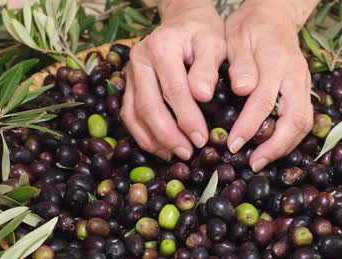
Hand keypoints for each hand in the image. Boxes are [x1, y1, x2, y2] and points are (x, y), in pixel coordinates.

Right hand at [121, 0, 225, 160]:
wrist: (183, 20)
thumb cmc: (203, 33)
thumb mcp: (214, 44)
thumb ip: (208, 69)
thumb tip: (203, 97)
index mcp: (162, 47)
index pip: (173, 91)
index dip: (187, 119)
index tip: (202, 139)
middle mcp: (139, 59)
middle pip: (148, 106)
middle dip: (168, 135)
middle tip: (188, 153)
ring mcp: (129, 72)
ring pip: (133, 114)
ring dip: (153, 140)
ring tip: (176, 155)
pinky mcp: (127, 84)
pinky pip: (129, 115)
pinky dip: (143, 135)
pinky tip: (162, 148)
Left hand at [225, 0, 317, 171]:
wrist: (274, 16)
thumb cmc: (249, 28)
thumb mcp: (236, 38)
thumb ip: (240, 65)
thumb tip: (242, 90)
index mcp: (277, 62)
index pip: (264, 101)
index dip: (249, 127)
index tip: (232, 144)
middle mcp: (296, 76)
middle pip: (295, 119)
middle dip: (275, 146)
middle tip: (253, 163)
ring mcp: (304, 84)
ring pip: (304, 123)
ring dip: (285, 146)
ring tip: (262, 160)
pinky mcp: (305, 91)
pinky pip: (304, 119)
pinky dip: (291, 138)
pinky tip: (274, 148)